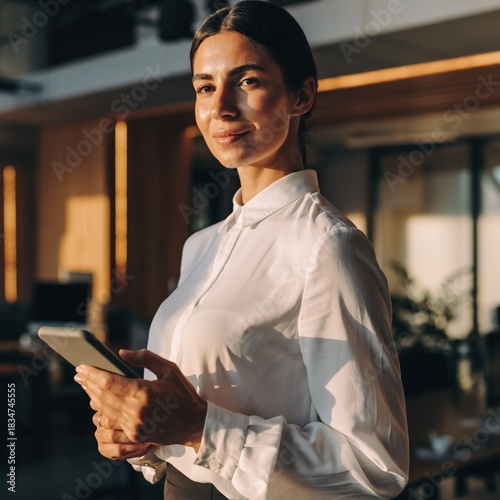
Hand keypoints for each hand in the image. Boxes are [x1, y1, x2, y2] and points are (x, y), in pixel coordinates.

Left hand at [74, 349, 206, 452]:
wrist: (194, 423)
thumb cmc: (182, 393)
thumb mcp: (169, 369)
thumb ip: (145, 358)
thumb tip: (121, 353)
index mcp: (144, 392)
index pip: (109, 383)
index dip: (93, 374)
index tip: (82, 366)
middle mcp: (136, 411)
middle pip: (102, 396)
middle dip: (88, 383)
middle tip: (79, 373)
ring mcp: (134, 425)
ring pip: (104, 409)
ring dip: (92, 396)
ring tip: (86, 384)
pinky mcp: (134, 434)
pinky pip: (111, 421)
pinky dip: (102, 409)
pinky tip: (98, 401)